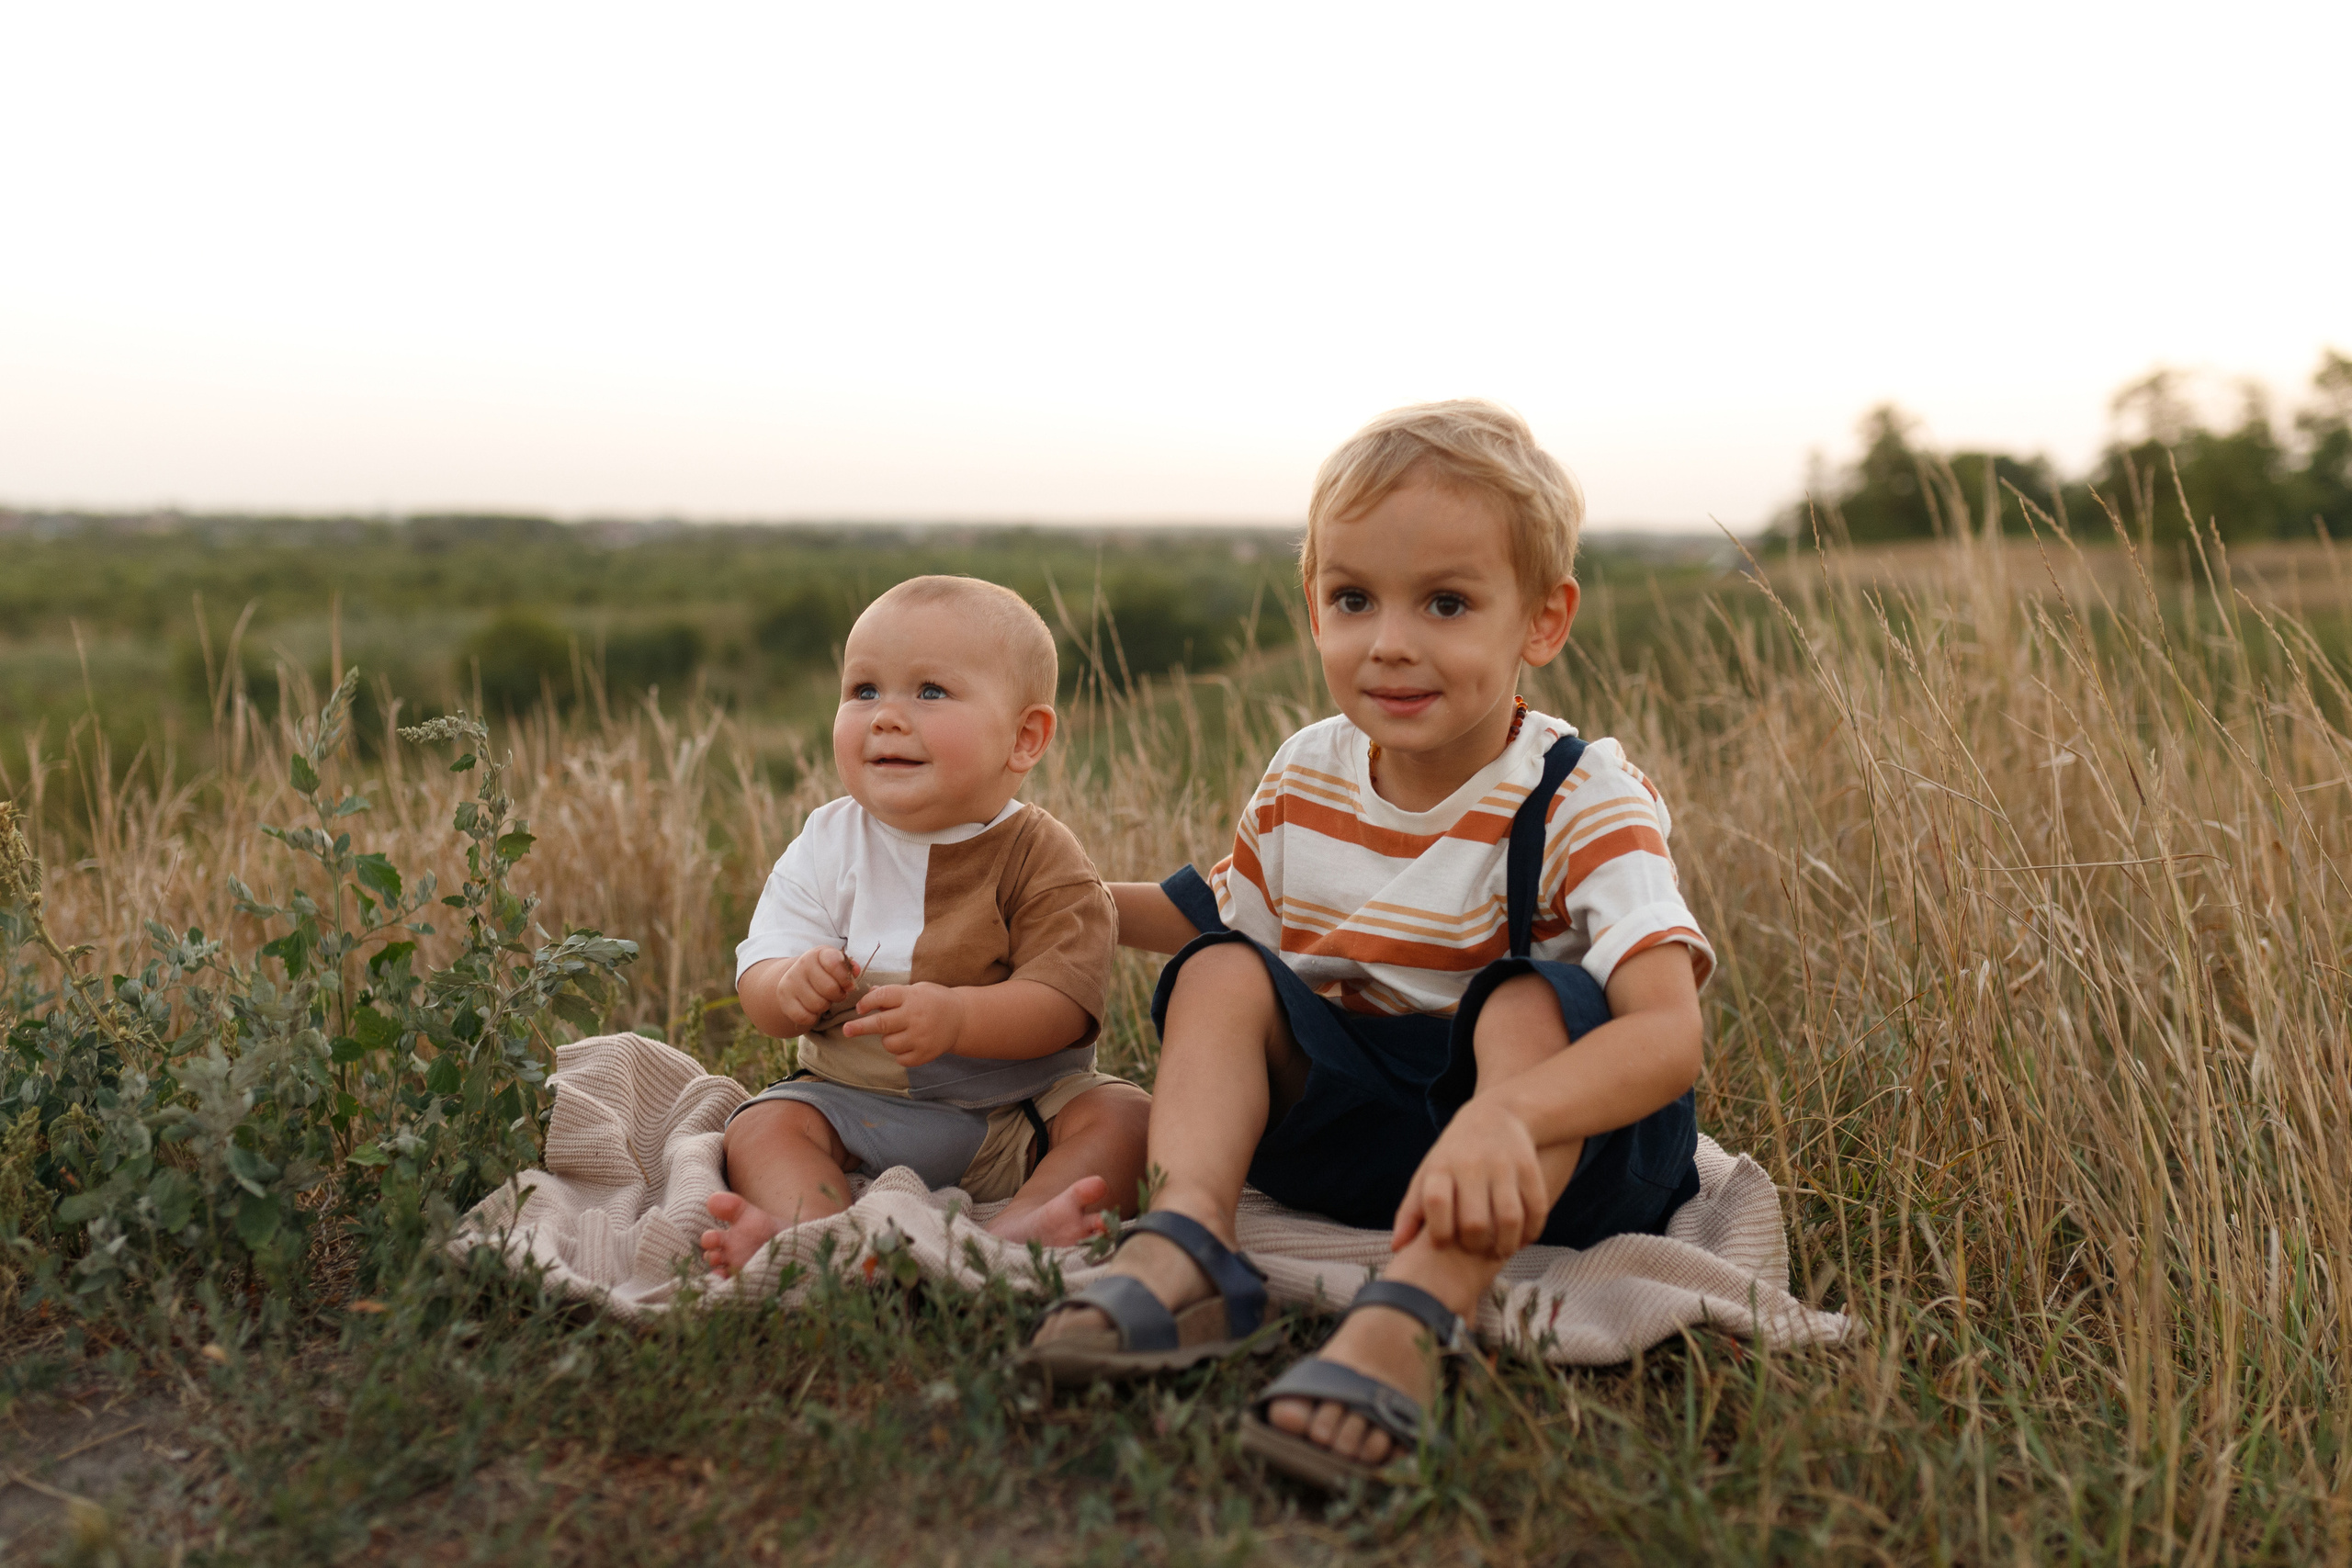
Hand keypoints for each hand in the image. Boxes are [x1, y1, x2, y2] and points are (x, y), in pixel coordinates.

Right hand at [771, 948, 856, 1035]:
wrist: (795, 980)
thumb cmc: (822, 973)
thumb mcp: (835, 965)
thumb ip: (848, 967)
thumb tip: (855, 971)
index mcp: (817, 954)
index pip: (835, 964)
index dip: (846, 978)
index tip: (848, 985)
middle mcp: (801, 965)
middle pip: (829, 989)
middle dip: (838, 995)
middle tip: (836, 995)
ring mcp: (790, 982)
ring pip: (818, 1005)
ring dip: (825, 1006)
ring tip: (823, 1000)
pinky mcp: (784, 1000)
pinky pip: (804, 1017)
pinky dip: (812, 1018)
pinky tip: (812, 1010)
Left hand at [841, 981, 967, 1066]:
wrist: (962, 1018)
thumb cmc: (934, 1001)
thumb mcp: (916, 990)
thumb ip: (893, 994)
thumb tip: (870, 993)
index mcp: (912, 997)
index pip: (883, 997)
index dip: (867, 1002)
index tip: (860, 1008)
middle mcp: (915, 1016)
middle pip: (880, 1023)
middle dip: (859, 1027)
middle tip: (846, 1030)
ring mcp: (921, 1037)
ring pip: (889, 1043)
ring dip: (887, 1039)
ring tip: (900, 1032)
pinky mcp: (925, 1054)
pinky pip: (900, 1058)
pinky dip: (900, 1053)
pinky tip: (910, 1043)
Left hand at [1391, 1098, 1548, 1258]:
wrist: (1495, 1115)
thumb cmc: (1454, 1156)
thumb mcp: (1428, 1174)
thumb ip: (1411, 1211)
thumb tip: (1397, 1248)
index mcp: (1442, 1166)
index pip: (1436, 1202)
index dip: (1439, 1231)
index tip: (1443, 1243)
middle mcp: (1472, 1164)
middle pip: (1474, 1220)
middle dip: (1475, 1245)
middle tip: (1476, 1250)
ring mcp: (1504, 1165)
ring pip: (1509, 1218)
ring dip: (1506, 1245)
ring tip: (1500, 1251)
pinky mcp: (1529, 1168)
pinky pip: (1536, 1208)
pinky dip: (1531, 1231)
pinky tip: (1522, 1239)